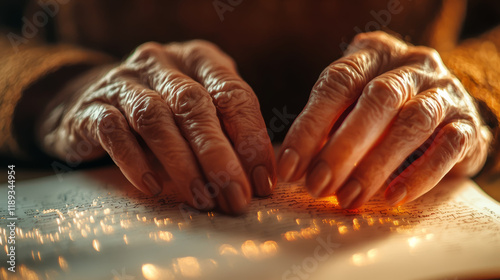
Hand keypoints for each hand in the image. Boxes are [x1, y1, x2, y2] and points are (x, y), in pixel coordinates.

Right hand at [37, 40, 275, 213]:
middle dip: (219, 156)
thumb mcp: (202, 108)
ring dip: (182, 163)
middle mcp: (162, 63)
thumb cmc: (166, 108)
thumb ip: (229, 131)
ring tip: (201, 198)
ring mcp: (124, 81)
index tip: (263, 181)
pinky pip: (114, 132)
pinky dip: (136, 161)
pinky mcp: (93, 107)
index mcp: (199, 59)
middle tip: (235, 196)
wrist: (96, 99)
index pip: (233, 94)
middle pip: (194, 106)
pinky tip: (154, 186)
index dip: (252, 138)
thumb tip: (259, 177)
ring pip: (154, 118)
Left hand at [278, 31, 491, 208]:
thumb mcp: (351, 106)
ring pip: (413, 122)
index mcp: (374, 55)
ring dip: (376, 165)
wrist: (444, 113)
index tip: (289, 166)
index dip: (310, 125)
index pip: (338, 82)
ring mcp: (445, 91)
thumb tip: (293, 166)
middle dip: (343, 147)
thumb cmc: (383, 111)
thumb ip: (325, 128)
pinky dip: (419, 175)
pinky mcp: (468, 123)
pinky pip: (447, 147)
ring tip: (349, 197)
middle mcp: (412, 66)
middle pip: (377, 99)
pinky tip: (393, 197)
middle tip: (317, 185)